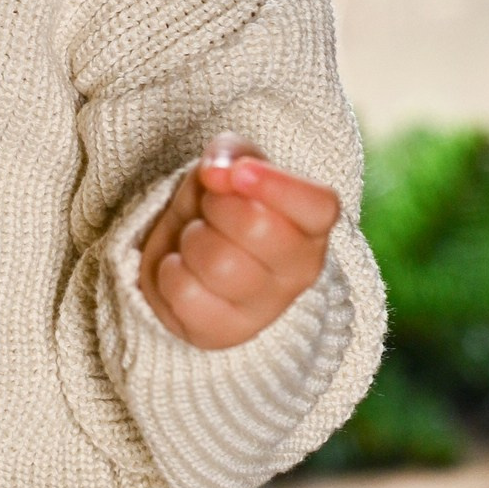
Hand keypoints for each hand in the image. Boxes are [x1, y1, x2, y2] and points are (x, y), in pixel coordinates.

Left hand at [138, 137, 338, 348]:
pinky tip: (183, 269)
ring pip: (218, 262)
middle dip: (218, 205)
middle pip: (256, 227)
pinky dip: (169, 271)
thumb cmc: (221, 206)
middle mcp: (300, 270)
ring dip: (192, 239)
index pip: (319, 207)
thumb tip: (220, 173)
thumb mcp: (230, 165)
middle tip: (212, 208)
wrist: (188, 257)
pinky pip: (185, 293)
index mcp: (311, 225)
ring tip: (197, 239)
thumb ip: (231, 155)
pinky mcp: (224, 332)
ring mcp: (265, 309)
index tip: (240, 174)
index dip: (278, 186)